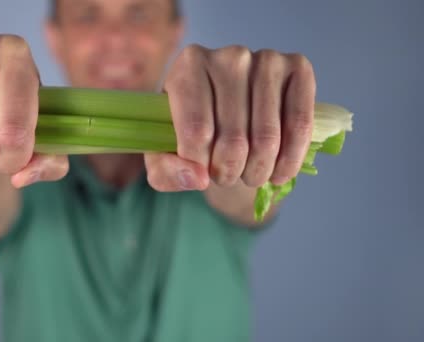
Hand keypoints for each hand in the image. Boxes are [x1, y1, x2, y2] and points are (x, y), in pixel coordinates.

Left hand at [145, 45, 314, 190]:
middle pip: (233, 140)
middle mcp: (229, 56)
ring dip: (257, 172)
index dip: (199, 166)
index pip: (196, 131)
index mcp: (188, 66)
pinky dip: (289, 160)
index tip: (200, 172)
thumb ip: (166, 170)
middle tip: (226, 177)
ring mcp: (266, 59)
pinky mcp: (298, 68)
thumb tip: (197, 178)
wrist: (229, 111)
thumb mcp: (164, 154)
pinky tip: (278, 172)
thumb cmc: (191, 131)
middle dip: (229, 173)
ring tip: (249, 176)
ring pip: (266, 139)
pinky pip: (299, 126)